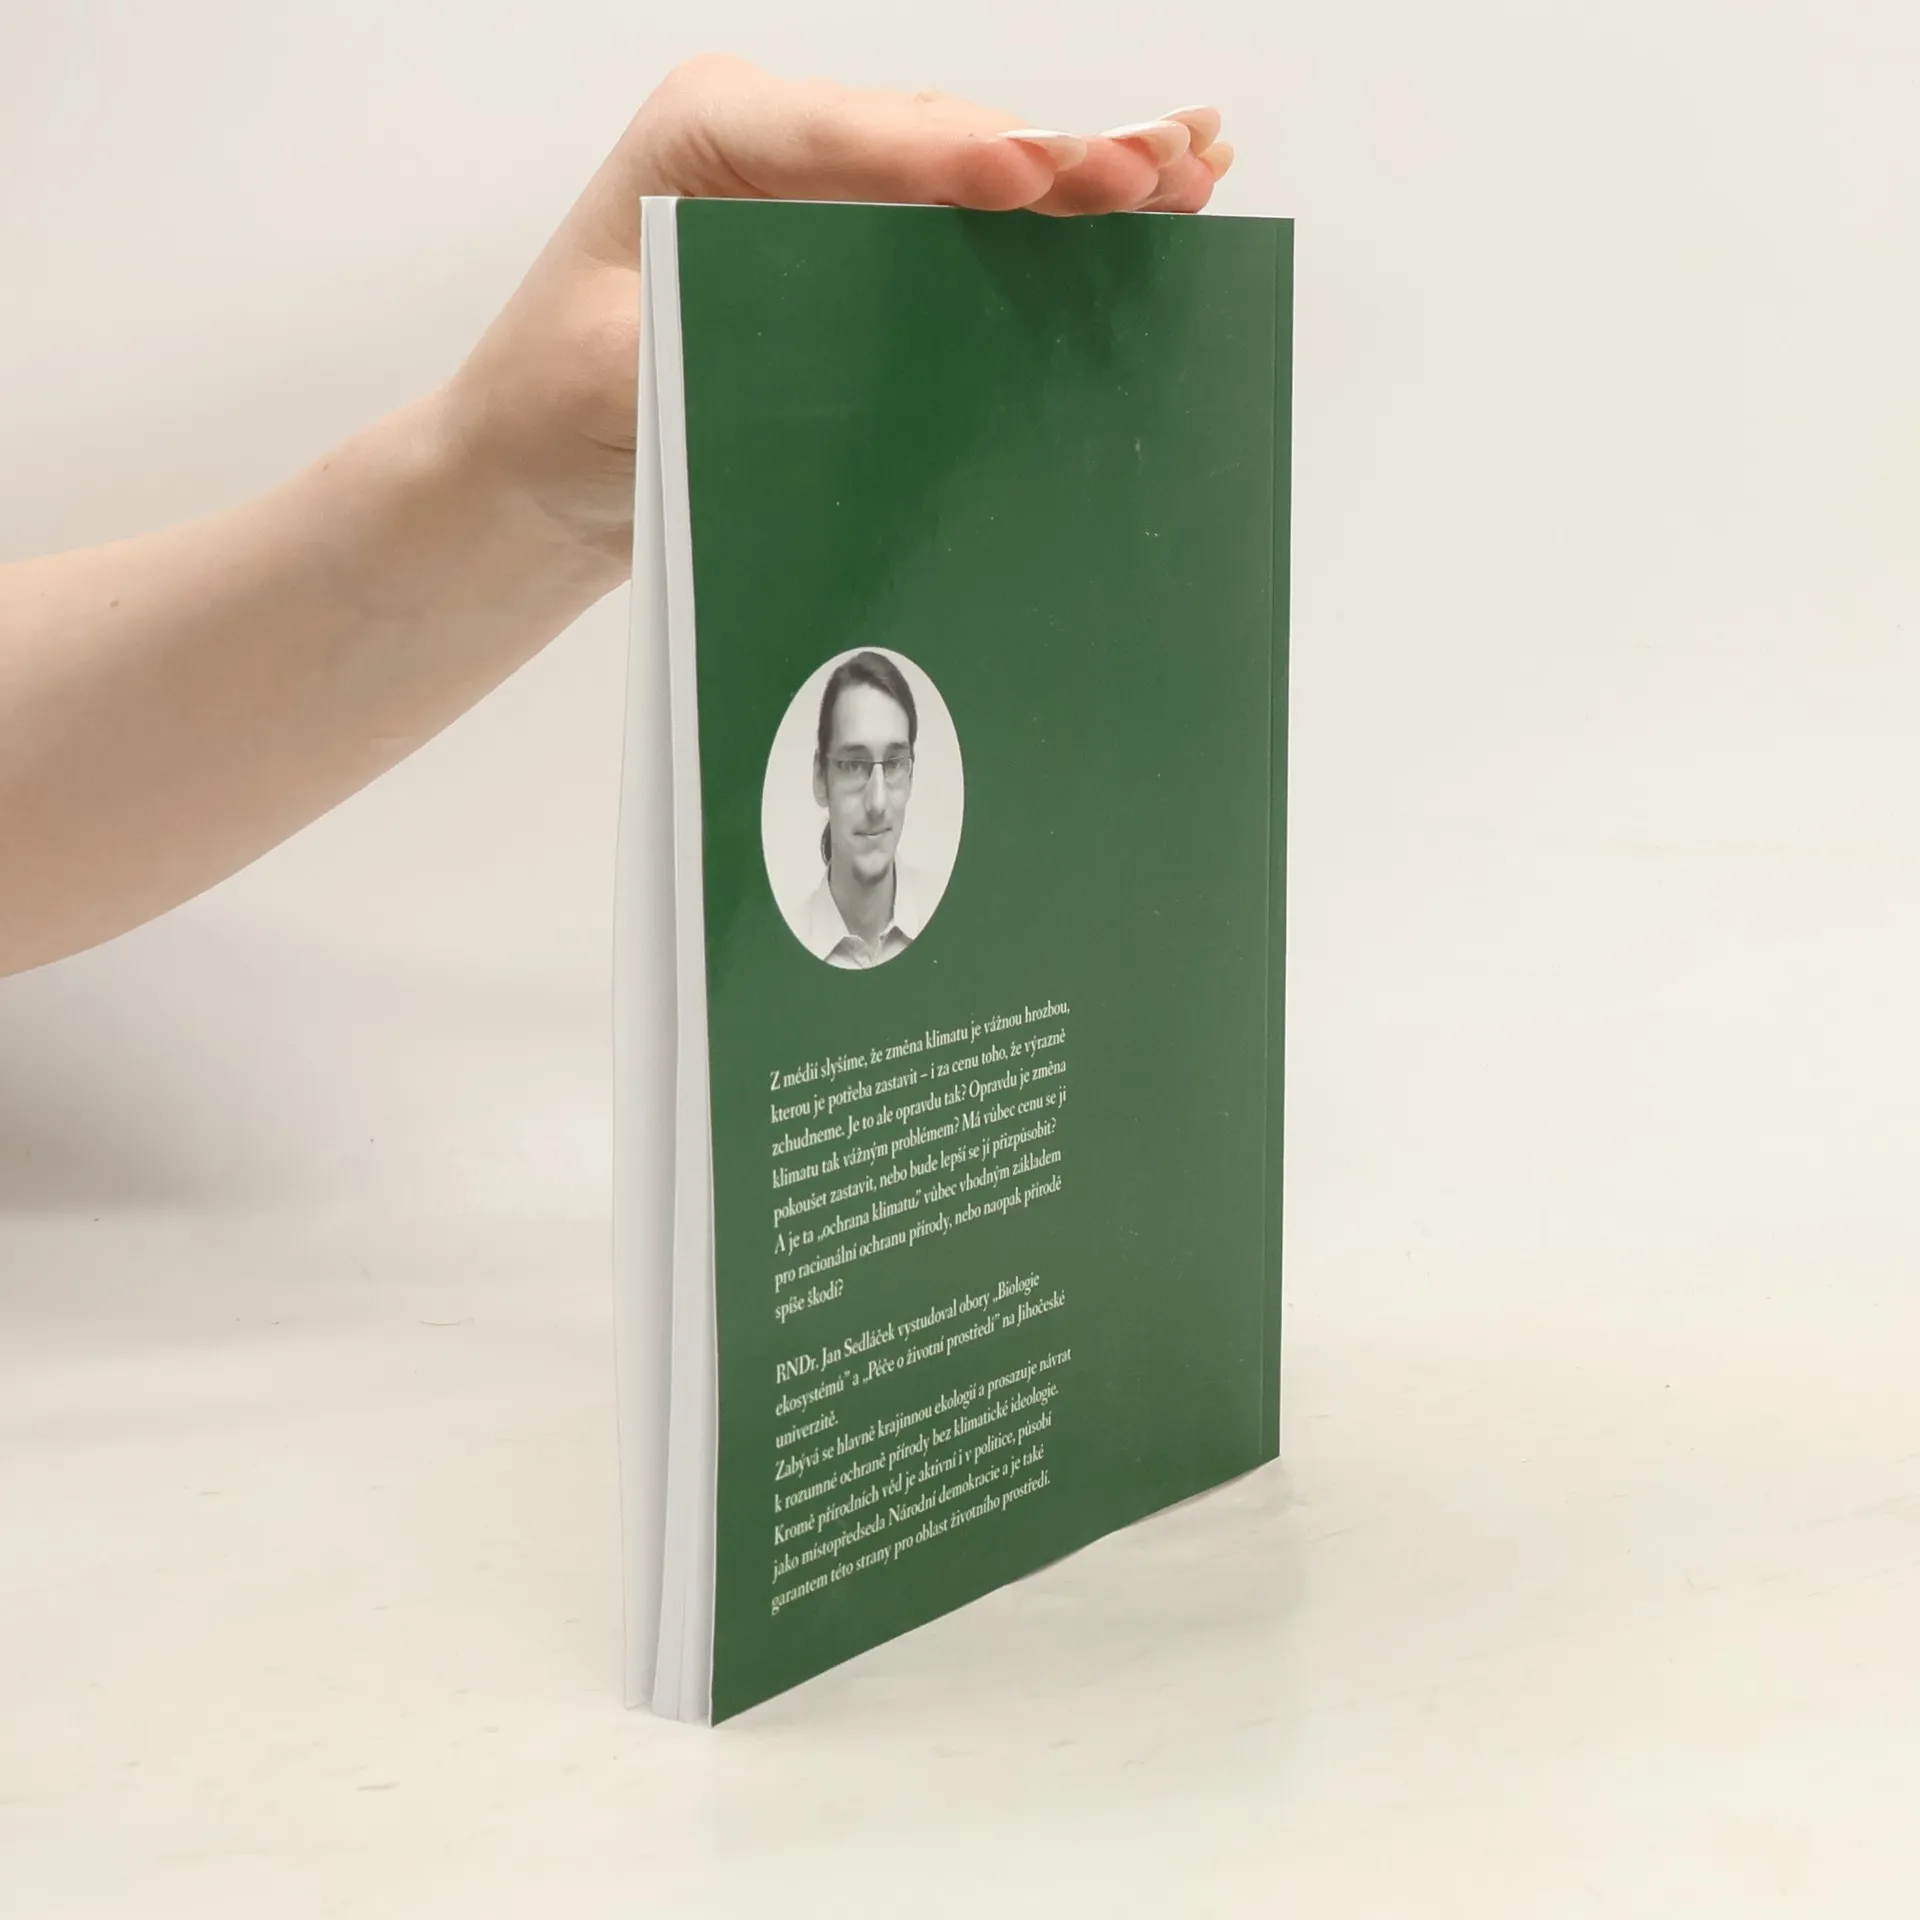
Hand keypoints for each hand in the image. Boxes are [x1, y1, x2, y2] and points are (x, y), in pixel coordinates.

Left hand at [443, 56, 1234, 568]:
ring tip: (1194, 164)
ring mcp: (828, 196)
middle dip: (1058, 158)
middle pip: (940, 142)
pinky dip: (1054, 227)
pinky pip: (966, 233)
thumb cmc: (554, 412)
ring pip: (973, 178)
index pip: (854, 138)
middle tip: (1164, 165)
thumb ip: (726, 342)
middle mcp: (780, 147)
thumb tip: (864, 355)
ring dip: (1084, 178)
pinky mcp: (859, 258)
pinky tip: (1142, 203)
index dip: (955, 160)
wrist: (536, 468)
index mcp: (708, 137)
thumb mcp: (615, 375)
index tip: (1040, 176)